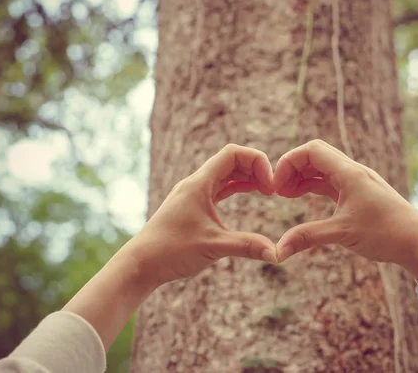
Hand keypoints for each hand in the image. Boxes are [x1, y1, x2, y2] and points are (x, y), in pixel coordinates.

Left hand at [126, 144, 277, 287]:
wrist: (140, 264)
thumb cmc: (171, 251)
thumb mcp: (214, 246)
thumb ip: (247, 246)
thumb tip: (276, 254)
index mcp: (199, 183)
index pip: (233, 153)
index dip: (257, 161)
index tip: (270, 185)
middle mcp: (195, 183)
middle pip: (231, 160)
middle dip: (255, 169)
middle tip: (272, 190)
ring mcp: (193, 193)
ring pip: (225, 173)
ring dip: (247, 177)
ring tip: (266, 190)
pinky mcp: (192, 205)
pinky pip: (219, 187)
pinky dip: (236, 187)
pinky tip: (249, 193)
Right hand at [273, 139, 417, 271]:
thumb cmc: (387, 234)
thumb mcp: (342, 233)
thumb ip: (307, 238)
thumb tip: (278, 251)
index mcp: (349, 173)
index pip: (311, 151)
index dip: (288, 163)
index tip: (276, 186)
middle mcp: (353, 172)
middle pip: (315, 155)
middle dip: (292, 169)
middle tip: (277, 191)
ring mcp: (357, 182)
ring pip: (323, 169)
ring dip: (302, 177)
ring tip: (285, 195)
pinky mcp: (360, 194)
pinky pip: (331, 182)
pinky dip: (313, 187)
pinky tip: (302, 197)